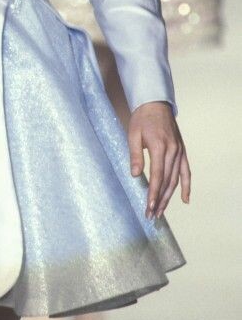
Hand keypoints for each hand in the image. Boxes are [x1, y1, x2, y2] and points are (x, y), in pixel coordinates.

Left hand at [128, 101, 190, 218]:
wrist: (155, 104)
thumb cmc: (141, 119)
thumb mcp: (133, 134)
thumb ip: (135, 155)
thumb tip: (135, 175)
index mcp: (159, 146)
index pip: (157, 176)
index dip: (153, 193)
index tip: (149, 207)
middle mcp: (172, 151)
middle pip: (167, 181)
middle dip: (160, 200)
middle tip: (152, 215)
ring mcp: (179, 152)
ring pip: (176, 179)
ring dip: (169, 197)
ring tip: (161, 211)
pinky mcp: (182, 151)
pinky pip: (186, 172)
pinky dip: (186, 186)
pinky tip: (185, 200)